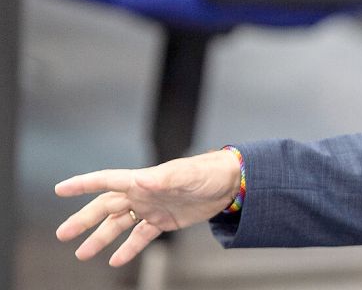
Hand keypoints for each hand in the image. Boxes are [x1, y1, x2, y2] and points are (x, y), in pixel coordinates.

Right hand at [54, 149, 240, 266]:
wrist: (229, 183)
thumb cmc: (208, 173)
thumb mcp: (186, 175)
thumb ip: (162, 179)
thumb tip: (140, 180)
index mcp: (143, 180)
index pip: (107, 181)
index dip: (83, 184)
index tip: (60, 189)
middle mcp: (142, 193)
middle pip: (106, 207)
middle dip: (84, 220)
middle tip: (63, 234)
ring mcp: (152, 208)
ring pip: (119, 225)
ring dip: (101, 238)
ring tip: (82, 253)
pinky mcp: (164, 221)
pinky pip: (141, 237)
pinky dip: (128, 248)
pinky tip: (116, 260)